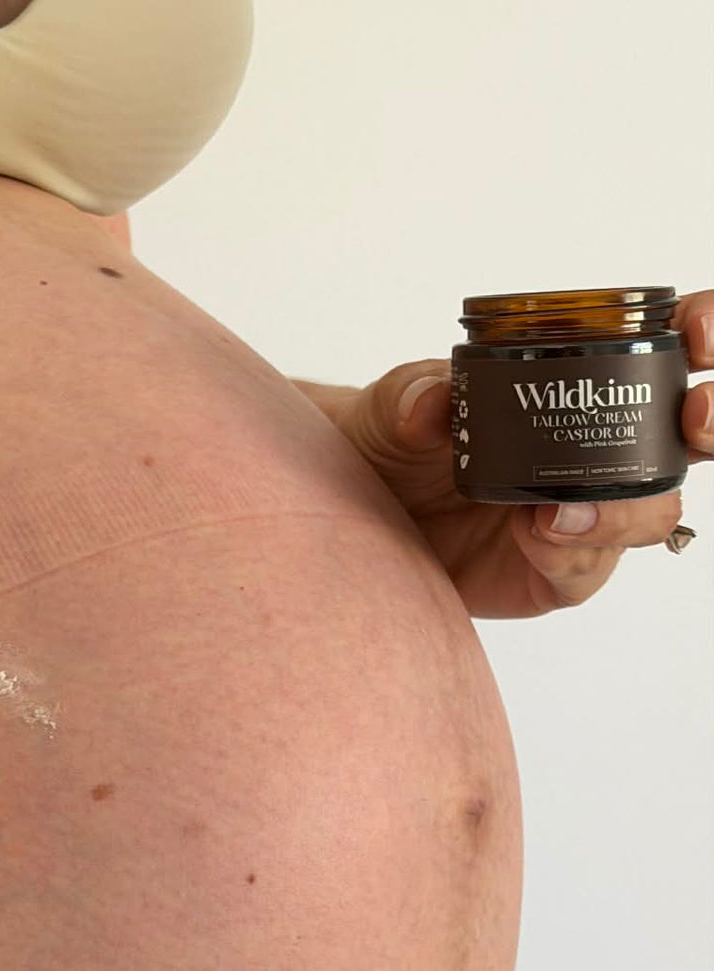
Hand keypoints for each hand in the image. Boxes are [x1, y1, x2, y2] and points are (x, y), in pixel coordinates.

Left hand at [313, 290, 712, 618]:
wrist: (350, 513)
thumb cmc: (388, 444)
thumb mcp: (391, 409)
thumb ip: (410, 396)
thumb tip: (430, 402)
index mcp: (577, 389)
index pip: (665, 356)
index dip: (702, 337)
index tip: (701, 337)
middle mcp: (593, 454)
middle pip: (685, 443)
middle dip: (708, 426)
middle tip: (695, 417)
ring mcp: (579, 516)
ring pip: (647, 514)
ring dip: (625, 508)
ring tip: (567, 507)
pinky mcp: (549, 575)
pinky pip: (583, 572)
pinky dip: (571, 554)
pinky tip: (539, 536)